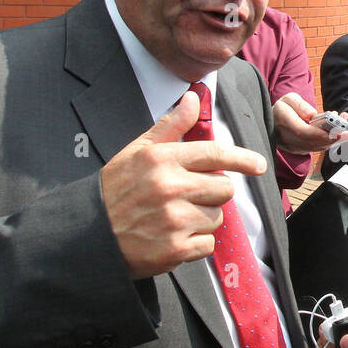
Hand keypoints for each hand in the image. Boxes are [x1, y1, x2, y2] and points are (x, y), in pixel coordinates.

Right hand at [101, 90, 266, 279]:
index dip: (243, 159)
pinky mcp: (175, 249)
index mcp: (162, 159)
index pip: (215, 154)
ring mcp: (173, 220)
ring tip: (175, 219)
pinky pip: (208, 244)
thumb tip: (194, 98)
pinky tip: (172, 238)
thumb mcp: (137, 151)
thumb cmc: (116, 189)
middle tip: (188, 197)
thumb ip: (170, 126)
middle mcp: (170, 187)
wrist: (88, 234)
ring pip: (217, 217)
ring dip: (203, 219)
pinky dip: (195, 244)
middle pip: (223, 188)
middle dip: (212, 193)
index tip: (258, 165)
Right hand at [272, 93, 347, 153]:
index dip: (323, 134)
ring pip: (317, 147)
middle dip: (334, 138)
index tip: (339, 132)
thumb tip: (313, 116)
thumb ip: (300, 105)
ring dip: (334, 139)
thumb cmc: (283, 108)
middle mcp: (287, 138)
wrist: (272, 122)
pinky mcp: (299, 150)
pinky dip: (329, 141)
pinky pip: (316, 148)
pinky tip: (338, 130)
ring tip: (345, 124)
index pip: (305, 132)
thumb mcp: (289, 99)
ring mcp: (293, 147)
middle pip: (314, 142)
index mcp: (283, 122)